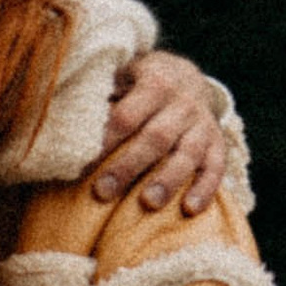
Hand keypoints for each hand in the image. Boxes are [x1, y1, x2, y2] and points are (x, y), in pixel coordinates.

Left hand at [92, 49, 228, 215]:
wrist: (188, 77)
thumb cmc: (141, 85)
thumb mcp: (123, 77)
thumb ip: (103, 97)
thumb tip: (68, 124)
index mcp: (155, 83)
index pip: (127, 115)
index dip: (106, 140)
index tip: (84, 165)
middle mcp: (183, 103)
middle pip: (155, 137)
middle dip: (129, 166)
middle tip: (103, 192)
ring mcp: (203, 124)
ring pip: (187, 154)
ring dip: (167, 180)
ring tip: (148, 203)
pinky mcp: (217, 144)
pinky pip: (215, 167)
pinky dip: (205, 188)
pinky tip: (189, 209)